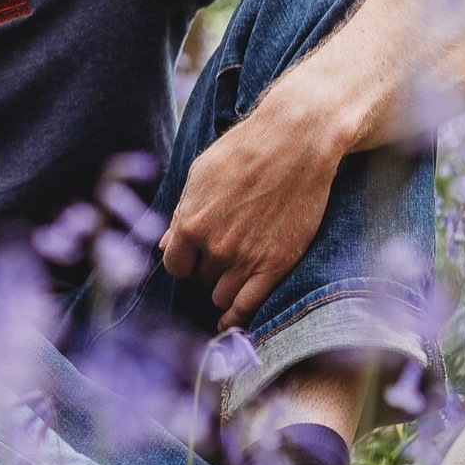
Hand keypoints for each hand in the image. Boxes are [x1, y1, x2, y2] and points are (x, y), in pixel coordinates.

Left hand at [158, 100, 342, 329]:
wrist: (296, 143)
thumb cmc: (244, 151)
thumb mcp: (200, 176)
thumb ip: (182, 214)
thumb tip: (167, 245)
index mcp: (190, 224)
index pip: (175, 265)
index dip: (184, 261)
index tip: (194, 256)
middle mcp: (215, 247)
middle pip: (201, 279)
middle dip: (208, 268)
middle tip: (225, 248)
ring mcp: (247, 259)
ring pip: (222, 295)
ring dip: (225, 285)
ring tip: (236, 269)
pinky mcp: (277, 265)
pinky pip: (247, 306)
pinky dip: (236, 318)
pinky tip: (230, 321)